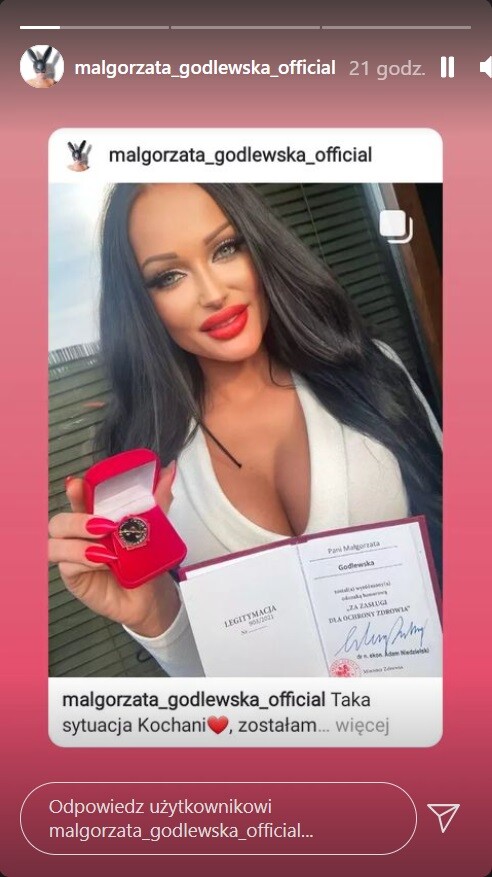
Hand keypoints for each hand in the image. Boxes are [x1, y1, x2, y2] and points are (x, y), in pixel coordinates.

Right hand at [48, 461, 179, 635]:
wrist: (151, 594)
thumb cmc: (145, 560)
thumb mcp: (154, 528)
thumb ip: (158, 500)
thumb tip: (169, 471)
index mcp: (94, 517)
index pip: (77, 499)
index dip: (74, 491)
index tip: (78, 484)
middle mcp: (79, 535)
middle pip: (58, 521)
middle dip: (76, 520)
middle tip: (105, 526)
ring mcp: (73, 556)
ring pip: (55, 543)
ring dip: (78, 544)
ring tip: (106, 549)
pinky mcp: (73, 576)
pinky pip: (66, 565)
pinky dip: (84, 562)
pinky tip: (104, 564)